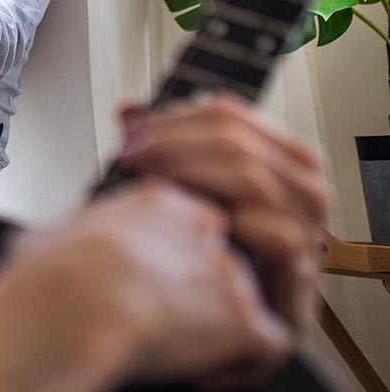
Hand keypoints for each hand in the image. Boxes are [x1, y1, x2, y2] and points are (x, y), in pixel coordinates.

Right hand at [0, 181, 292, 391]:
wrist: (73, 302)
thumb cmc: (49, 276)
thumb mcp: (46, 235)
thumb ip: (69, 234)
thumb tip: (45, 245)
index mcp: (155, 204)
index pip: (188, 228)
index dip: (171, 267)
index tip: (150, 292)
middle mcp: (199, 229)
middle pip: (221, 264)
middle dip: (200, 300)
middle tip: (166, 327)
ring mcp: (227, 271)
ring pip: (245, 304)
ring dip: (217, 335)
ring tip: (179, 358)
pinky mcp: (243, 317)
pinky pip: (270, 345)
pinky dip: (243, 367)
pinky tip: (202, 375)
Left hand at [115, 94, 326, 334]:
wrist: (229, 326)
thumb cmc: (207, 250)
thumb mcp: (184, 189)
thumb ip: (160, 149)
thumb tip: (126, 109)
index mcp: (279, 154)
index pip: (228, 113)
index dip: (173, 118)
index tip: (129, 133)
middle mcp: (303, 185)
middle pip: (236, 143)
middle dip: (172, 145)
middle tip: (128, 158)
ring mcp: (310, 229)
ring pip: (254, 181)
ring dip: (193, 177)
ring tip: (149, 188)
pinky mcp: (303, 276)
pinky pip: (281, 237)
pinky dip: (236, 226)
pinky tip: (199, 226)